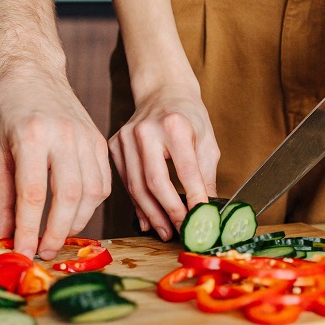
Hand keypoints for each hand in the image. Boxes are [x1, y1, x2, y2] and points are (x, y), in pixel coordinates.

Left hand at [0, 62, 110, 259]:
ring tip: (58, 236)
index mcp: (31, 135)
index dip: (28, 229)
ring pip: (91, 193)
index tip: (23, 251)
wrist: (34, 73)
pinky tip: (75, 214)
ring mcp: (86, 137)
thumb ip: (1, 196)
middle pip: (69, 196)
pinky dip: (91, 205)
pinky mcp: (99, 141)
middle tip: (44, 252)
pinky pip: (103, 183)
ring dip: (76, 223)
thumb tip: (6, 235)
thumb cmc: (8, 111)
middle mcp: (63, 135)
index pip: (32, 193)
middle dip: (58, 233)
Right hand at [110, 81, 218, 240]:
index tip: (202, 221)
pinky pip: (126, 182)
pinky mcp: (114, 146)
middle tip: (180, 232)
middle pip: (155, 182)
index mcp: (175, 125)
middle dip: (169, 212)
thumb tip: (209, 212)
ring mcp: (126, 138)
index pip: (185, 170)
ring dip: (152, 214)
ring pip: (136, 186)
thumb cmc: (188, 117)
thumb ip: (207, 176)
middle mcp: (146, 131)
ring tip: (165, 231)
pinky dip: (137, 204)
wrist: (162, 92)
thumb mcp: (207, 141)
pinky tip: (148, 219)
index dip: (194, 199)